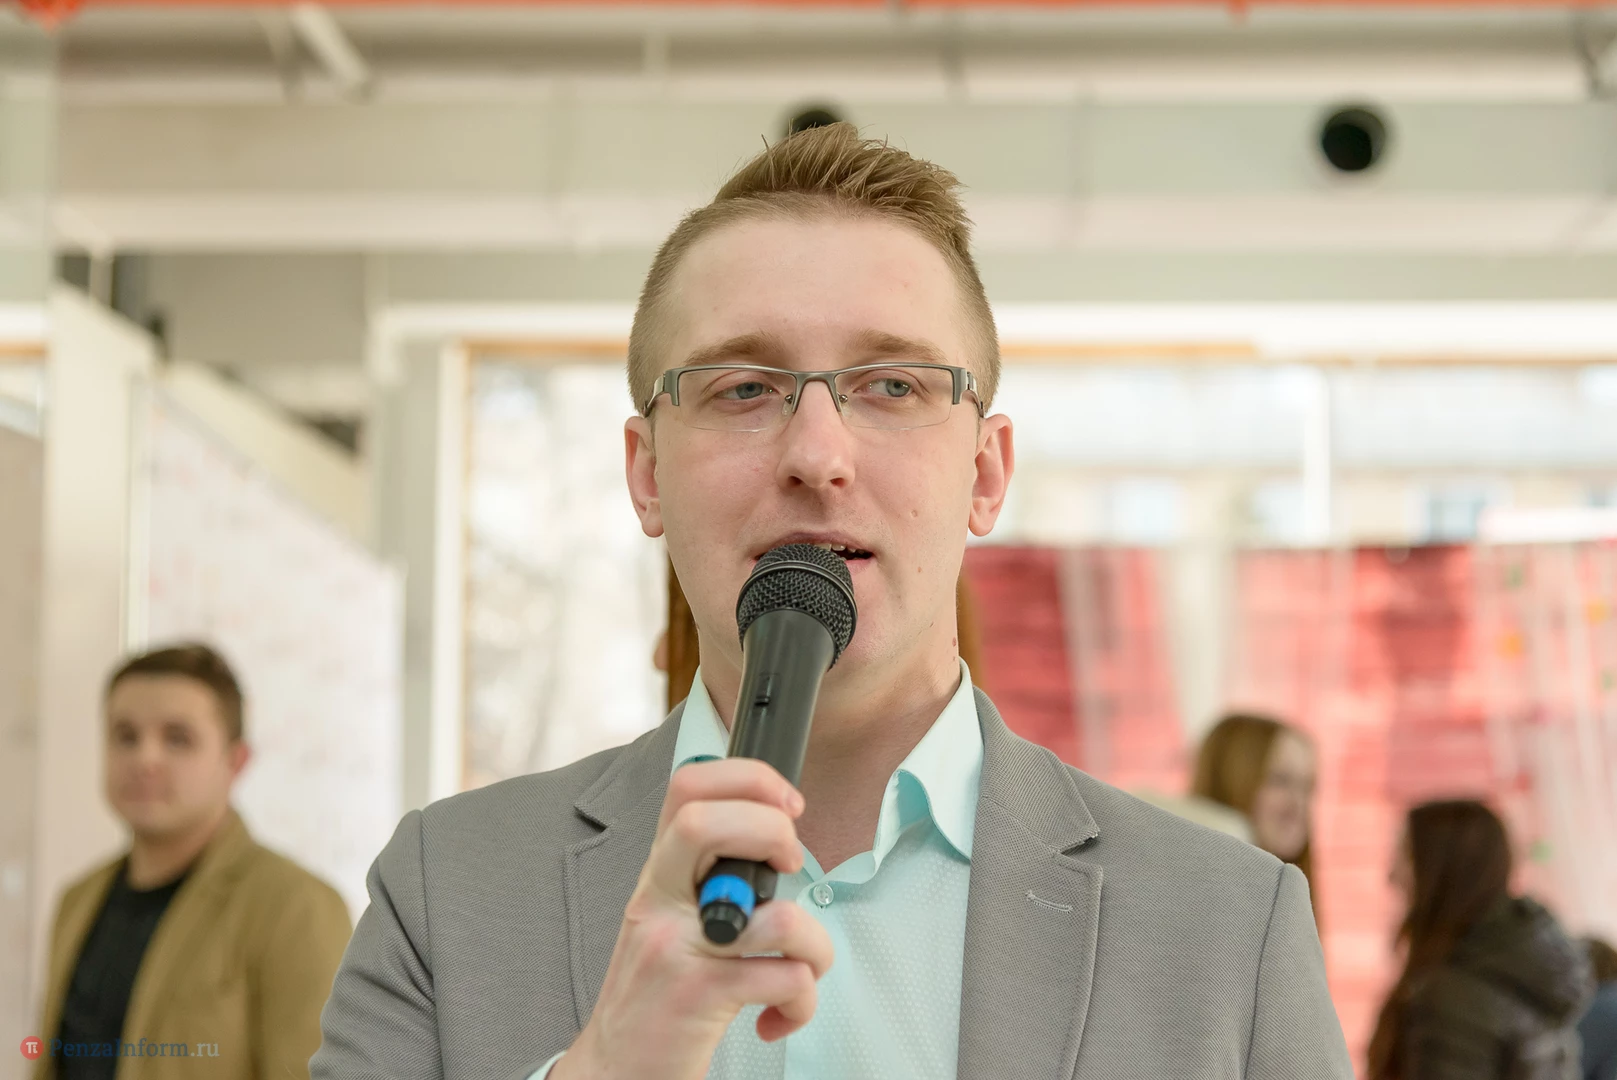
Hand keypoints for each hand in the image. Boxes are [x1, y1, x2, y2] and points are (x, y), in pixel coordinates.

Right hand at [552, 759, 834, 1079]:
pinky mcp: (699, 997)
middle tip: (789, 864)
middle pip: (706, 822)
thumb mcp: (670, 920)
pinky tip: (778, 1015)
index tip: (786, 804)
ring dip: (814, 944)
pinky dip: (801, 1001)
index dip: (748, 779)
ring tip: (798, 968)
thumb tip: (775, 838)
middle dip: (773, 831)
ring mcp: (675, 948)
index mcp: (658, 875)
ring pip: (775, 915)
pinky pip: (786, 978)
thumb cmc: (657, 994)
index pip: (686, 787)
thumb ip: (709, 877)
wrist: (615, 1071)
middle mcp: (658, 902)